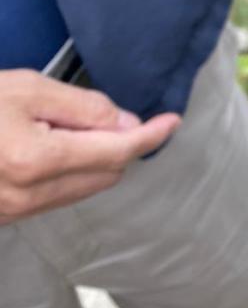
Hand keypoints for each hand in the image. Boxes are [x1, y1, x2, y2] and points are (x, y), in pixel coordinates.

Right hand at [0, 70, 180, 222]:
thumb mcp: (27, 89)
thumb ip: (83, 108)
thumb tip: (127, 124)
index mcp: (35, 160)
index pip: (115, 153)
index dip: (149, 136)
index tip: (171, 122)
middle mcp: (29, 195)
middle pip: (107, 174)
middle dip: (116, 144)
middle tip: (86, 114)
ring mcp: (16, 212)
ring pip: (86, 188)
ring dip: (93, 160)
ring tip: (55, 127)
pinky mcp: (8, 217)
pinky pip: (60, 197)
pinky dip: (70, 173)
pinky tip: (48, 147)